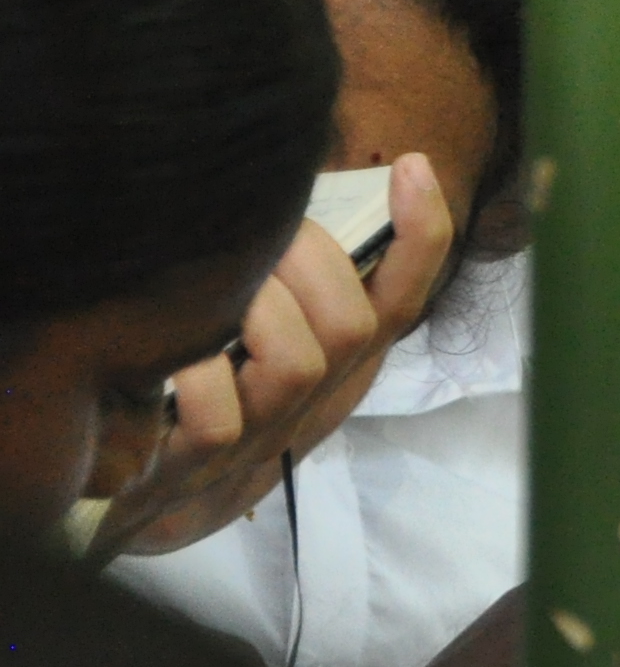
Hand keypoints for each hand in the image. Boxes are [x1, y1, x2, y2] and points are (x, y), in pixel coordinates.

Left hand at [102, 157, 458, 555]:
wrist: (151, 498)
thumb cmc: (206, 388)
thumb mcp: (259, 326)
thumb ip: (284, 268)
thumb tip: (285, 177)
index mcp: (340, 359)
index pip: (402, 296)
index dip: (421, 236)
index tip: (413, 167)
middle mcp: (317, 396)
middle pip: (354, 325)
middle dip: (304, 260)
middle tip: (254, 238)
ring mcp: (264, 434)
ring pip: (299, 364)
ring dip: (252, 310)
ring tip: (211, 295)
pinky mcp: (202, 467)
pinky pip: (218, 417)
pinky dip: (192, 376)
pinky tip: (161, 362)